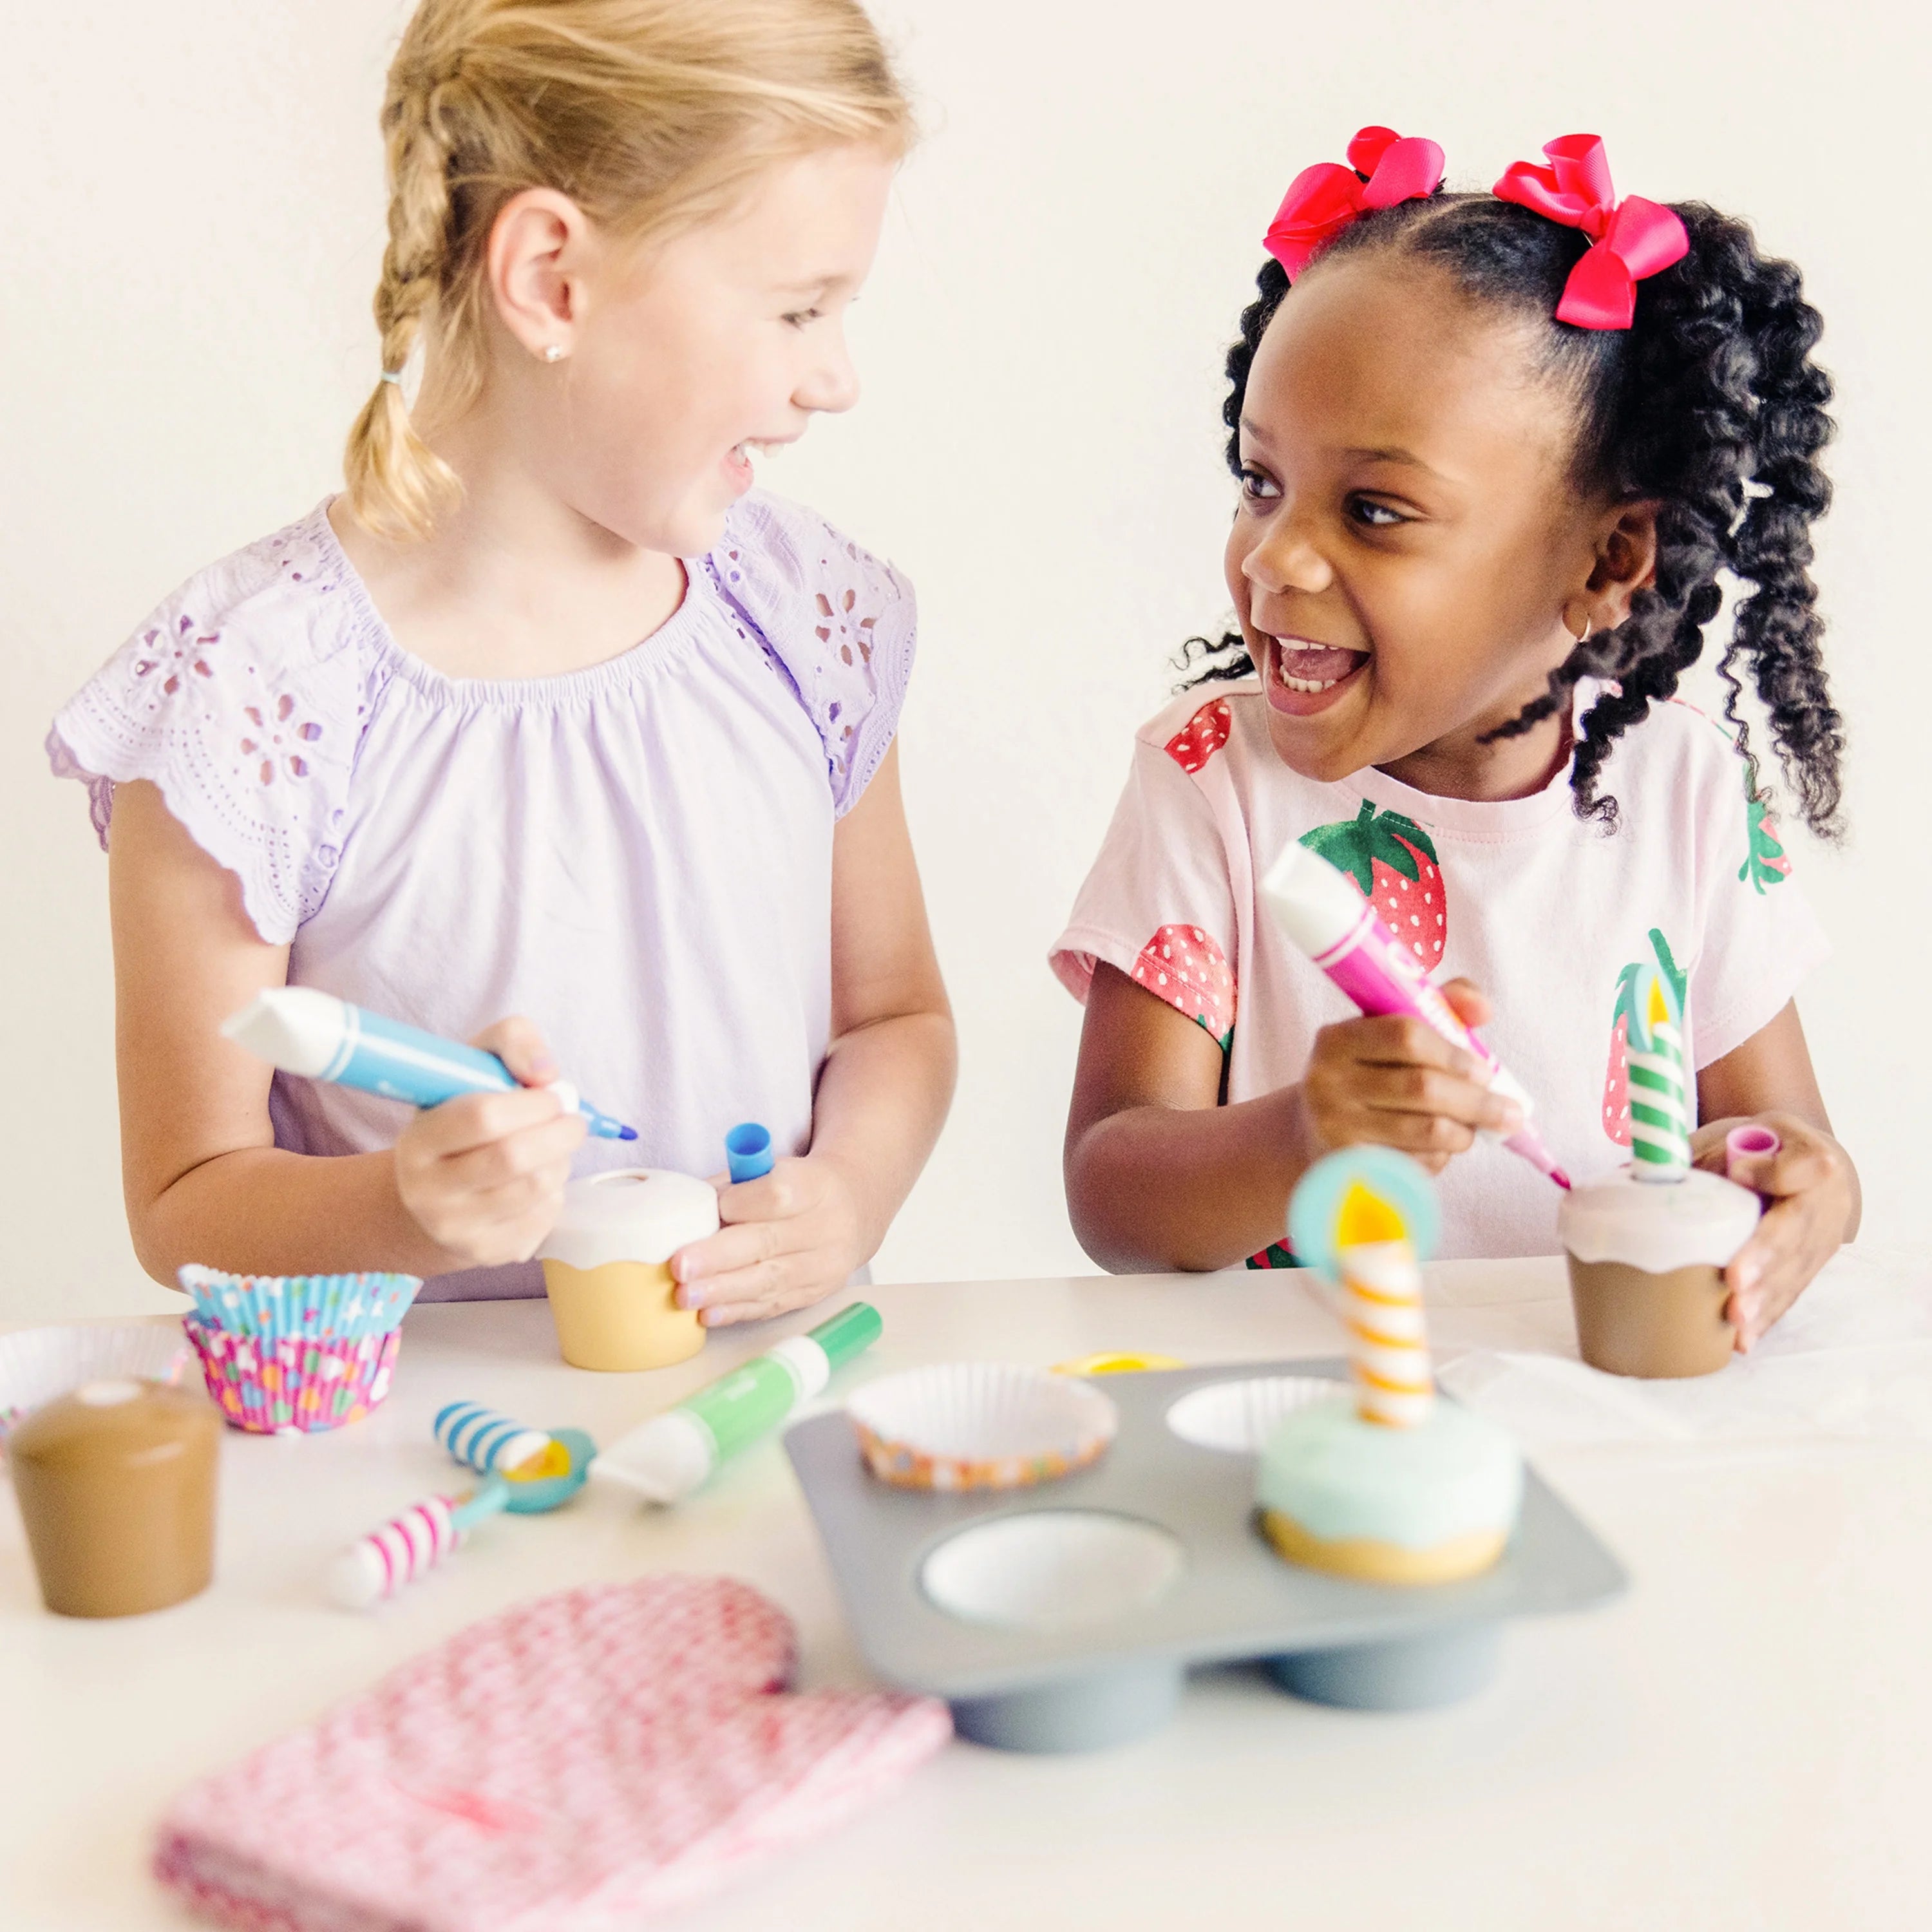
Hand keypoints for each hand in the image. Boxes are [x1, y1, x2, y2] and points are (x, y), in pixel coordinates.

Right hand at [392, 1016, 585, 1267]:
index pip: (481, 1116)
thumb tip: (547, 1074)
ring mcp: (455, 1228)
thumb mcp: (473, 1066)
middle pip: (514, 1157)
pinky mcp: (486, 1253)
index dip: (531, 1103)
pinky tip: (539, 1179)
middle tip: (573, 1120)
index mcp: (418, 1140)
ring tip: (553, 1147)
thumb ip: (512, 1041)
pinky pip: (544, 1216)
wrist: (432, 1198)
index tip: (552, 1094)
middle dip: (560, 1132)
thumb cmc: (462, 1119)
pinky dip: (556, 1191)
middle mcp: (427, 1190)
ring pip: (537, 1187)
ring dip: (561, 1160)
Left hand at [671, 1153, 868, 1326]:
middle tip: (680, 1266)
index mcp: (814, 1185)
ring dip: (723, 1291)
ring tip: (685, 1296)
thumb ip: (732, 1187)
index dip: (737, 1204)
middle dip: (719, 1257)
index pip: (775, 1195)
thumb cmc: (799, 1188)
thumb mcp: (772, 1170)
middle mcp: (825, 1227)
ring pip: (769, 1280)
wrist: (852, 1211)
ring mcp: (823, 1265)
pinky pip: (772, 1305)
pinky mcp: (815, 1293)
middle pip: (768, 1242)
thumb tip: (685, 1214)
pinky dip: (737, 1310)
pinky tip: (709, 1314)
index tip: (708, 1208)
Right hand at [1298, 979, 1521, 1172]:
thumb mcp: (1392, 1034)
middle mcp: (1327, 1081)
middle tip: (1510, 1114)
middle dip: (1477, 1102)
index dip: (1455, 1054)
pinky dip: (1440, 1157)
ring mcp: (1334, 1127)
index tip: (1485, 1071)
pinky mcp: (1349, 1167)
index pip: (1406, 1035)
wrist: (1315, 1133)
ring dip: (1464, 1132)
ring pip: (1427, 1130)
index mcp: (1338, 1038)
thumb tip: (1483, 1009)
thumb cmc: (1370, 1075)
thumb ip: (1443, 1007)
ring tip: (1472, 1130)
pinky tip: (1438, 1150)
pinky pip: (1416, 1164)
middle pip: (1423, 1087)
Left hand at [1693, 1112, 1855, 1349]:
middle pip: (1796, 1230)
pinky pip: (1789, 1294)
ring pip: (1794, 1271)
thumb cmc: (1762, 1147)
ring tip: (1736, 1319)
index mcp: (1811, 1158)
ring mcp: (1823, 1240)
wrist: (1812, 1165)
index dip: (1773, 1173)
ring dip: (1764, 1299)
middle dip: (1764, 1257)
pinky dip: (1765, 1318)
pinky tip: (1744, 1340)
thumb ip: (1703, 1155)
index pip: (1803, 1166)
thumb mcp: (1738, 1134)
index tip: (1741, 1173)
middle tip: (1736, 1281)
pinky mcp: (1811, 1269)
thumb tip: (1636, 1176)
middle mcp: (1826, 1202)